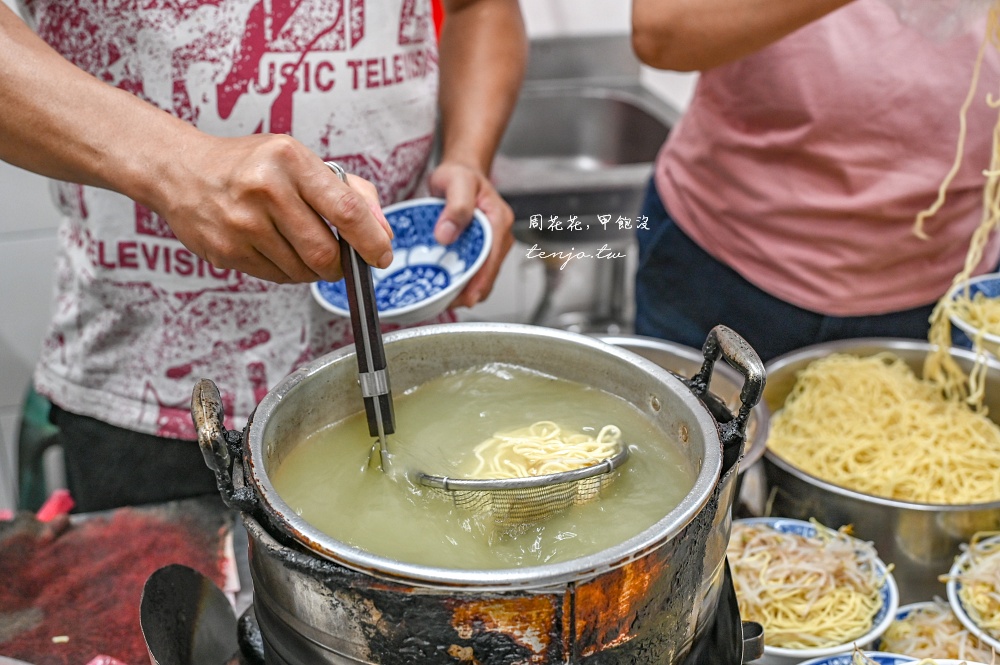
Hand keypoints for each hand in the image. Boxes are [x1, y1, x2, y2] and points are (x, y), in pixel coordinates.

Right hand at [150, 132, 393, 283]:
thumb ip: (351, 193)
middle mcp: (265, 190)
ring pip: (302, 271)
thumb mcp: (302, 160)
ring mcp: (242, 223)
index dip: (372, 241)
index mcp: (290, 160)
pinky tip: (277, 249)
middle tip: (341, 261)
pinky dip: (288, 271)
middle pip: (325, 251)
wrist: (182, 171)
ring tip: (301, 247)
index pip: (347, 211)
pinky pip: (276, 278)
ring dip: (314, 270)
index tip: (381, 255)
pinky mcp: (226, 251)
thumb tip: (384, 233)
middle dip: (341, 265)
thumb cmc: (252, 166)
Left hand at [428, 161, 514, 307]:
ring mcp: (492, 243)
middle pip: (490, 272)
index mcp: (498, 221)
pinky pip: (476, 269)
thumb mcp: (455, 182)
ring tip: (446, 298)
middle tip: (449, 302)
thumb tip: (446, 236)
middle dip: (472, 291)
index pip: (493, 259)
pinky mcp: (482, 248)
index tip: (468, 297)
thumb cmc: (460, 175)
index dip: (481, 281)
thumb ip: (455, 207)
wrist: (461, 172)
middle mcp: (499, 235)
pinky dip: (464, 280)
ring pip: (483, 274)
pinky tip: (448, 285)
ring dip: (467, 288)